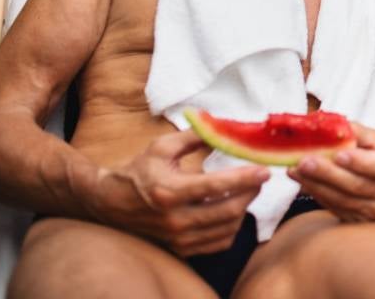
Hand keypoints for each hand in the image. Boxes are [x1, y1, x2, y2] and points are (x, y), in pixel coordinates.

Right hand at [87, 130, 269, 256]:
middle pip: (229, 211)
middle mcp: (175, 219)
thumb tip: (227, 126)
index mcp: (170, 191)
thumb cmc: (139, 170)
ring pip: (227, 229)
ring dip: (243, 209)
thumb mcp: (163, 147)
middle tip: (259, 179)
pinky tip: (232, 212)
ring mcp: (178, 238)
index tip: (265, 170)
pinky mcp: (180, 249)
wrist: (109, 203)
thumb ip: (197, 136)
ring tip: (246, 192)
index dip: (245, 178)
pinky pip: (218, 243)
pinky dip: (232, 228)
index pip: (217, 186)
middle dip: (250, 193)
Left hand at [288, 122, 374, 223]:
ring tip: (295, 169)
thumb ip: (358, 132)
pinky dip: (315, 193)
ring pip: (342, 199)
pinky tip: (301, 180)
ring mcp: (374, 209)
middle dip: (328, 173)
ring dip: (316, 184)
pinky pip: (334, 207)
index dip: (360, 162)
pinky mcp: (357, 220)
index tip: (339, 154)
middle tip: (304, 161)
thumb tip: (338, 125)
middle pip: (356, 185)